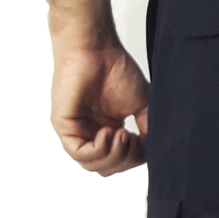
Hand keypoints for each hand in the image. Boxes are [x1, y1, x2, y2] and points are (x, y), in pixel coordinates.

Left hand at [51, 41, 149, 175]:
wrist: (97, 50)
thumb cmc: (116, 69)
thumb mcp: (143, 104)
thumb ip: (148, 129)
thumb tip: (153, 151)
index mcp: (109, 130)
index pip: (121, 160)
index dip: (135, 157)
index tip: (145, 141)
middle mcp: (92, 134)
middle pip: (107, 167)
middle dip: (125, 160)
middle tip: (133, 139)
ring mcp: (78, 132)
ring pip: (92, 165)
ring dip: (112, 155)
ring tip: (122, 135)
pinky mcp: (65, 128)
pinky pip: (79, 154)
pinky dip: (98, 150)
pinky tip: (109, 132)